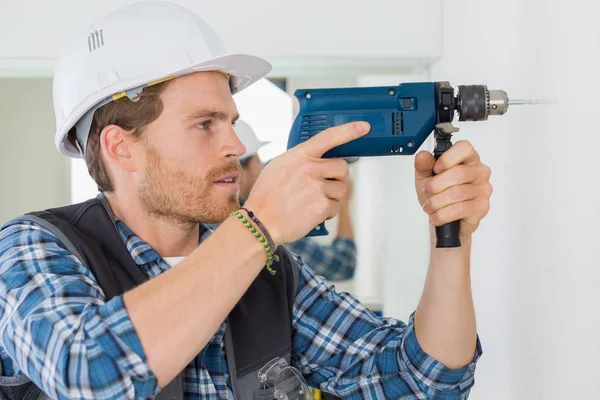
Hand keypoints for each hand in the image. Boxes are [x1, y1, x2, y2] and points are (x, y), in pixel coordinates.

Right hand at [244, 122, 369, 245]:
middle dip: (337, 178)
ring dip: (332, 197)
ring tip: (312, 202)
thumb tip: (317, 161)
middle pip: (342, 167)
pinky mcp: (322, 205)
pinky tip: (310, 213)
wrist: (260, 222)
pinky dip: (326, 213)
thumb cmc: (266, 197)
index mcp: (298, 156)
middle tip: (324, 186)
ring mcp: (317, 187)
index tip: (363, 127)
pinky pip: (335, 207)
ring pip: (341, 189)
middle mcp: (309, 168)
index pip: (328, 137)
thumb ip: (299, 161)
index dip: (349, 131)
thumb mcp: (278, 168)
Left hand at [414, 141, 492, 238]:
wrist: (443, 218)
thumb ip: (423, 165)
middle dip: (436, 185)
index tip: (435, 169)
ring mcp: (483, 189)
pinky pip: (460, 209)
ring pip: (458, 193)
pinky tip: (437, 216)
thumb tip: (422, 155)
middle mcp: (479, 171)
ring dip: (437, 202)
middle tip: (427, 192)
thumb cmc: (438, 194)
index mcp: (467, 158)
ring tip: (429, 206)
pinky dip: (443, 214)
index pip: (464, 148)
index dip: (447, 158)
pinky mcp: (482, 207)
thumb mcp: (425, 177)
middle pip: (458, 173)